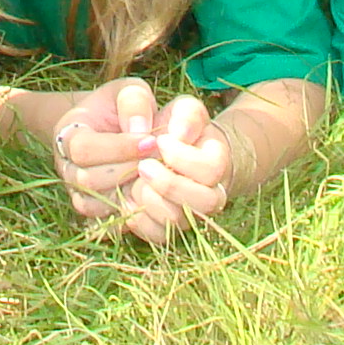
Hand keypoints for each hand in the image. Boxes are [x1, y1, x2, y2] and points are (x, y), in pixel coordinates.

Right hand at [49, 78, 163, 223]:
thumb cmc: (120, 107)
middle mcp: (67, 168)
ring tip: (157, 176)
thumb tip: (140, 130)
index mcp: (68, 135)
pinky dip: (131, 213)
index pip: (84, 149)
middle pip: (88, 180)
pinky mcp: (94, 212)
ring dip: (130, 192)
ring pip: (97, 204)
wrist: (106, 127)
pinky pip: (107, 223)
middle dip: (127, 170)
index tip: (151, 140)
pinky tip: (153, 196)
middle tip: (160, 161)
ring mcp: (78, 193)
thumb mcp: (128, 90)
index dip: (118, 147)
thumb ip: (135, 101)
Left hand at [115, 92, 232, 244]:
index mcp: (217, 162)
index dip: (183, 157)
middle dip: (169, 183)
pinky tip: (126, 197)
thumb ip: (185, 115)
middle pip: (205, 202)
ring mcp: (189, 214)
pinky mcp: (166, 229)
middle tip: (143, 165)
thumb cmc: (174, 126)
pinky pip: (156, 235)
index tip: (160, 140)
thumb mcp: (183, 110)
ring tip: (135, 180)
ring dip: (151, 200)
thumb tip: (179, 133)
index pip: (211, 168)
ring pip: (178, 221)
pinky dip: (137, 218)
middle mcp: (211, 194)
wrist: (164, 153)